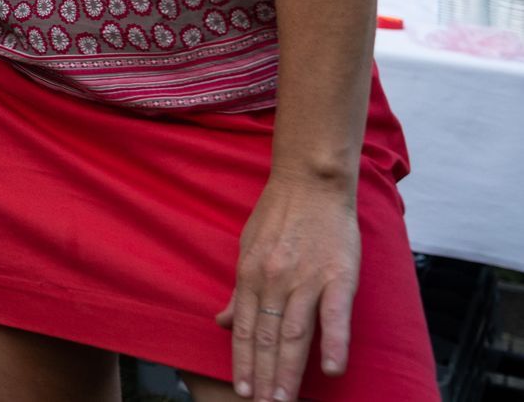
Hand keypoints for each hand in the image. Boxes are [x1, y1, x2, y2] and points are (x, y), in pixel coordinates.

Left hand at [217, 171, 360, 400]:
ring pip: (294, 334)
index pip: (245, 330)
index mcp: (250, 276)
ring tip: (284, 400)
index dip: (242, 362)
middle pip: (267, 339)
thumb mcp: (247, 249)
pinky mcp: (338, 275)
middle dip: (263, 377)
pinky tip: (331, 369)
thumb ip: (239, 291)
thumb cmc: (279, 215)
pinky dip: (333, 343)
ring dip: (288, 371)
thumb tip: (223, 322)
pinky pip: (334, 315)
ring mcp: (305, 279)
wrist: (310, 182)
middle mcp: (273, 281)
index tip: (241, 391)